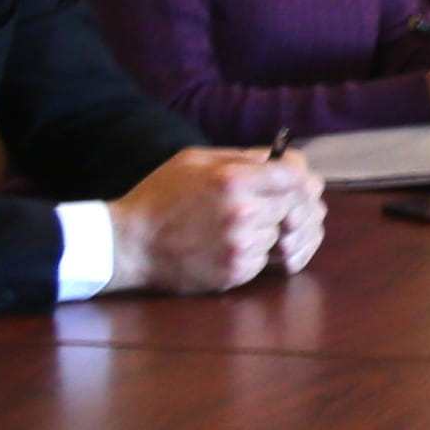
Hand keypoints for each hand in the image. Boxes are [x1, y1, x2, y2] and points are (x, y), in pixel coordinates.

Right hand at [110, 147, 318, 293]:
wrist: (130, 244)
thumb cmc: (160, 196)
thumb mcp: (195, 160)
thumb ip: (242, 157)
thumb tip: (282, 159)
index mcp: (233, 179)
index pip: (295, 177)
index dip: (298, 179)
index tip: (293, 182)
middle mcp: (242, 213)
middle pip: (294, 207)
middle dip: (283, 204)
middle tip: (263, 204)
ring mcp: (240, 246)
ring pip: (279, 234)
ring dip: (266, 230)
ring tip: (232, 225)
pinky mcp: (235, 272)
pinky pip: (264, 258)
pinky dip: (253, 252)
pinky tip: (225, 244)